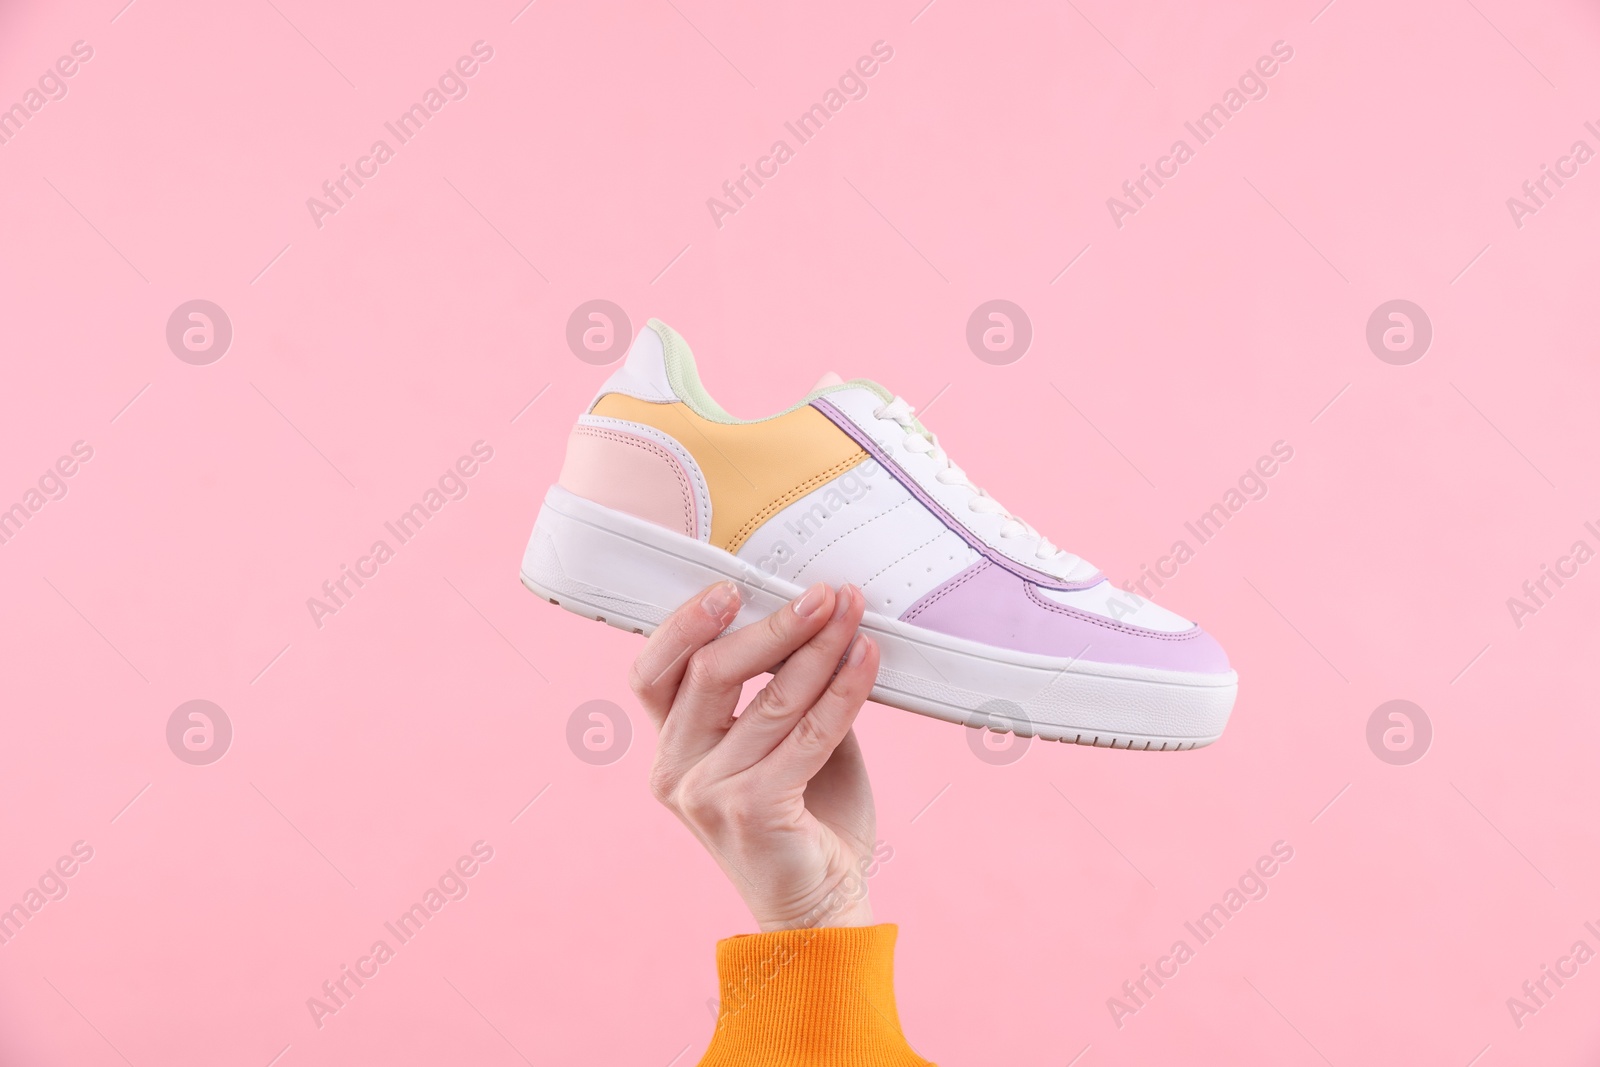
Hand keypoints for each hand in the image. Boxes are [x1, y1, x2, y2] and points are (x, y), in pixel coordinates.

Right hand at [630, 580, 882, 930]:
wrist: (821, 908)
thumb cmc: (806, 819)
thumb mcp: (782, 743)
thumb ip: (782, 689)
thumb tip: (817, 615)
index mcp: (669, 749)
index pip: (652, 673)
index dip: (684, 625)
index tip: (730, 586)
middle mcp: (674, 771)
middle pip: (709, 672)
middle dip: (773, 626)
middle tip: (822, 594)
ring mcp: (708, 794)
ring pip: (768, 699)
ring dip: (819, 648)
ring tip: (853, 615)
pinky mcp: (752, 809)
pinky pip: (807, 732)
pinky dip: (843, 690)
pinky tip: (867, 660)